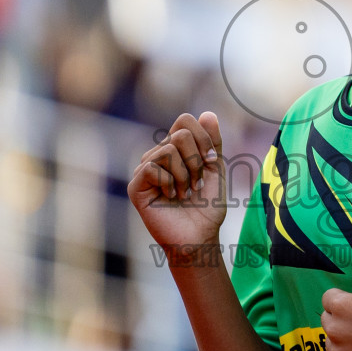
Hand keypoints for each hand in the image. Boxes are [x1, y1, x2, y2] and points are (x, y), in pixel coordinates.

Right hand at [127, 111, 226, 250]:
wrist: (200, 237)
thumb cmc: (207, 207)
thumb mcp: (215, 169)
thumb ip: (212, 142)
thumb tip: (208, 114)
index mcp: (175, 149)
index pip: (185, 121)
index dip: (203, 138)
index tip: (212, 162)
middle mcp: (157, 155)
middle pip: (180, 134)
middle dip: (197, 160)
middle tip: (198, 184)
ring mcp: (144, 169)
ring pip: (168, 150)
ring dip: (186, 175)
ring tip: (185, 193)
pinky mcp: (136, 186)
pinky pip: (152, 167)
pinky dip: (170, 183)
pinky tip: (171, 198)